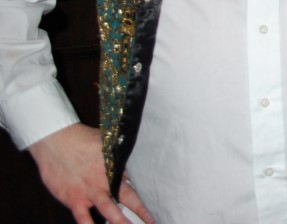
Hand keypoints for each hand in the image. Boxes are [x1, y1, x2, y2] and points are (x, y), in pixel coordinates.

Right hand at [27, 123, 153, 223]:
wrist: (55, 140)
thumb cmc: (81, 139)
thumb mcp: (106, 143)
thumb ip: (120, 153)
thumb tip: (138, 152)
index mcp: (116, 166)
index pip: (138, 180)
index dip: (150, 191)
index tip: (163, 200)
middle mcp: (106, 180)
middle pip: (129, 197)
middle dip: (143, 210)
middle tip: (154, 221)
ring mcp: (90, 190)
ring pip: (109, 209)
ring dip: (120, 221)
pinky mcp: (74, 198)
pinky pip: (82, 217)